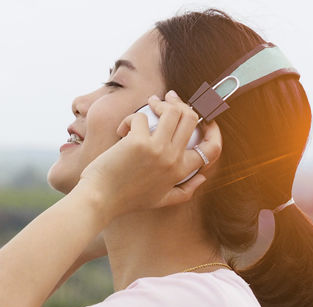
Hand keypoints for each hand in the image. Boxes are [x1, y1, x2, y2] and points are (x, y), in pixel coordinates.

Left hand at [76, 89, 221, 218]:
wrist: (99, 200)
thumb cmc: (126, 200)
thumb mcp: (161, 201)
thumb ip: (185, 191)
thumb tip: (202, 178)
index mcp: (181, 172)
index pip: (212, 148)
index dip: (213, 130)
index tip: (204, 119)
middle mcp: (173, 159)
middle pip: (192, 118)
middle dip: (181, 104)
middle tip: (168, 100)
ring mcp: (157, 149)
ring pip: (172, 111)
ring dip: (161, 103)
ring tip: (151, 103)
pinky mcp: (137, 141)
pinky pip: (140, 116)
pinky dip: (130, 119)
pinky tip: (122, 131)